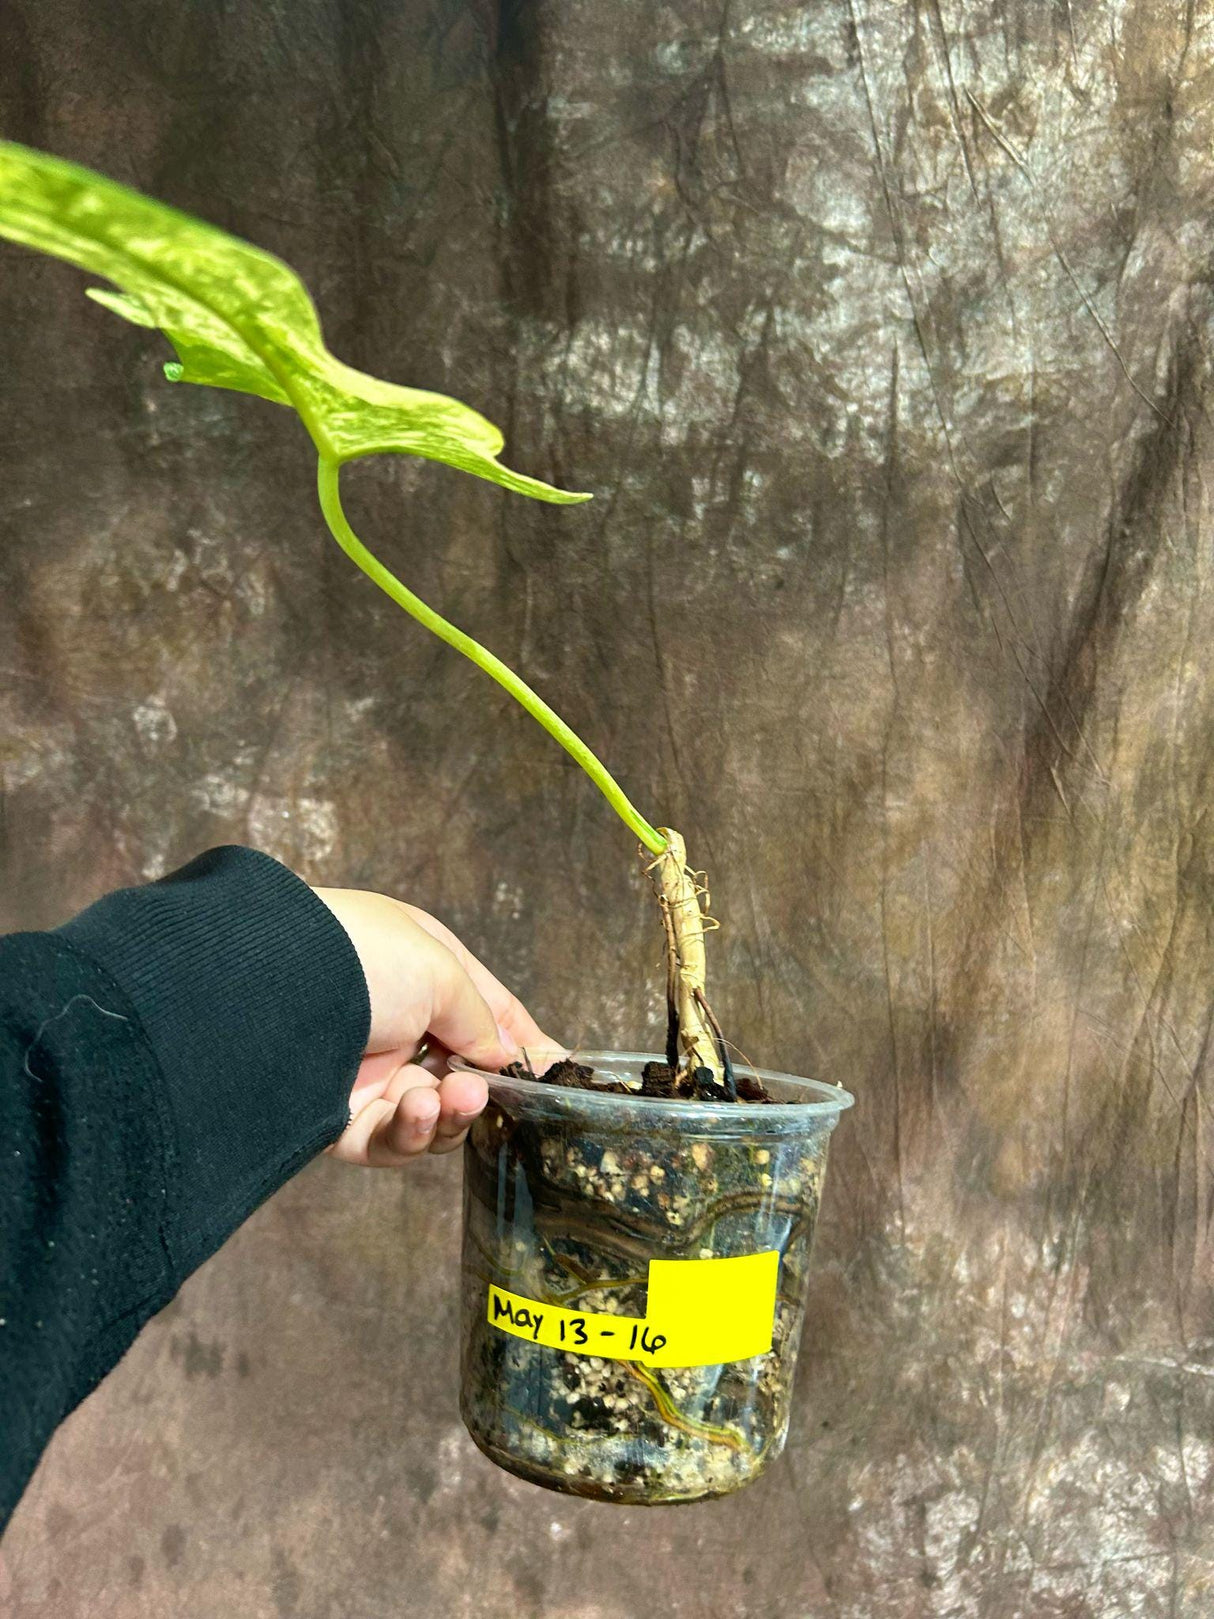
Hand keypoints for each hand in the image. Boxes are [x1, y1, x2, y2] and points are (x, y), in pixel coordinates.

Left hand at [311, 887, 561, 1166]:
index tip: (557, 1073)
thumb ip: (483, 1018)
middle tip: (482, 1090)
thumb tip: (506, 1055)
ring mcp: (362, 1071)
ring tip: (453, 1098)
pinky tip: (417, 1111)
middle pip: (460, 1072)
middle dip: (480, 1087)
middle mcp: (392, 1018)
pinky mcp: (333, 1118)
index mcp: (418, 967)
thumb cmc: (359, 957)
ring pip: (429, 1115)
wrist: (262, 991)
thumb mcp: (442, 970)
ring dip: (449, 1112)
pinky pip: (387, 1140)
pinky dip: (410, 1133)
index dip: (520, 1043)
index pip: (484, 1010)